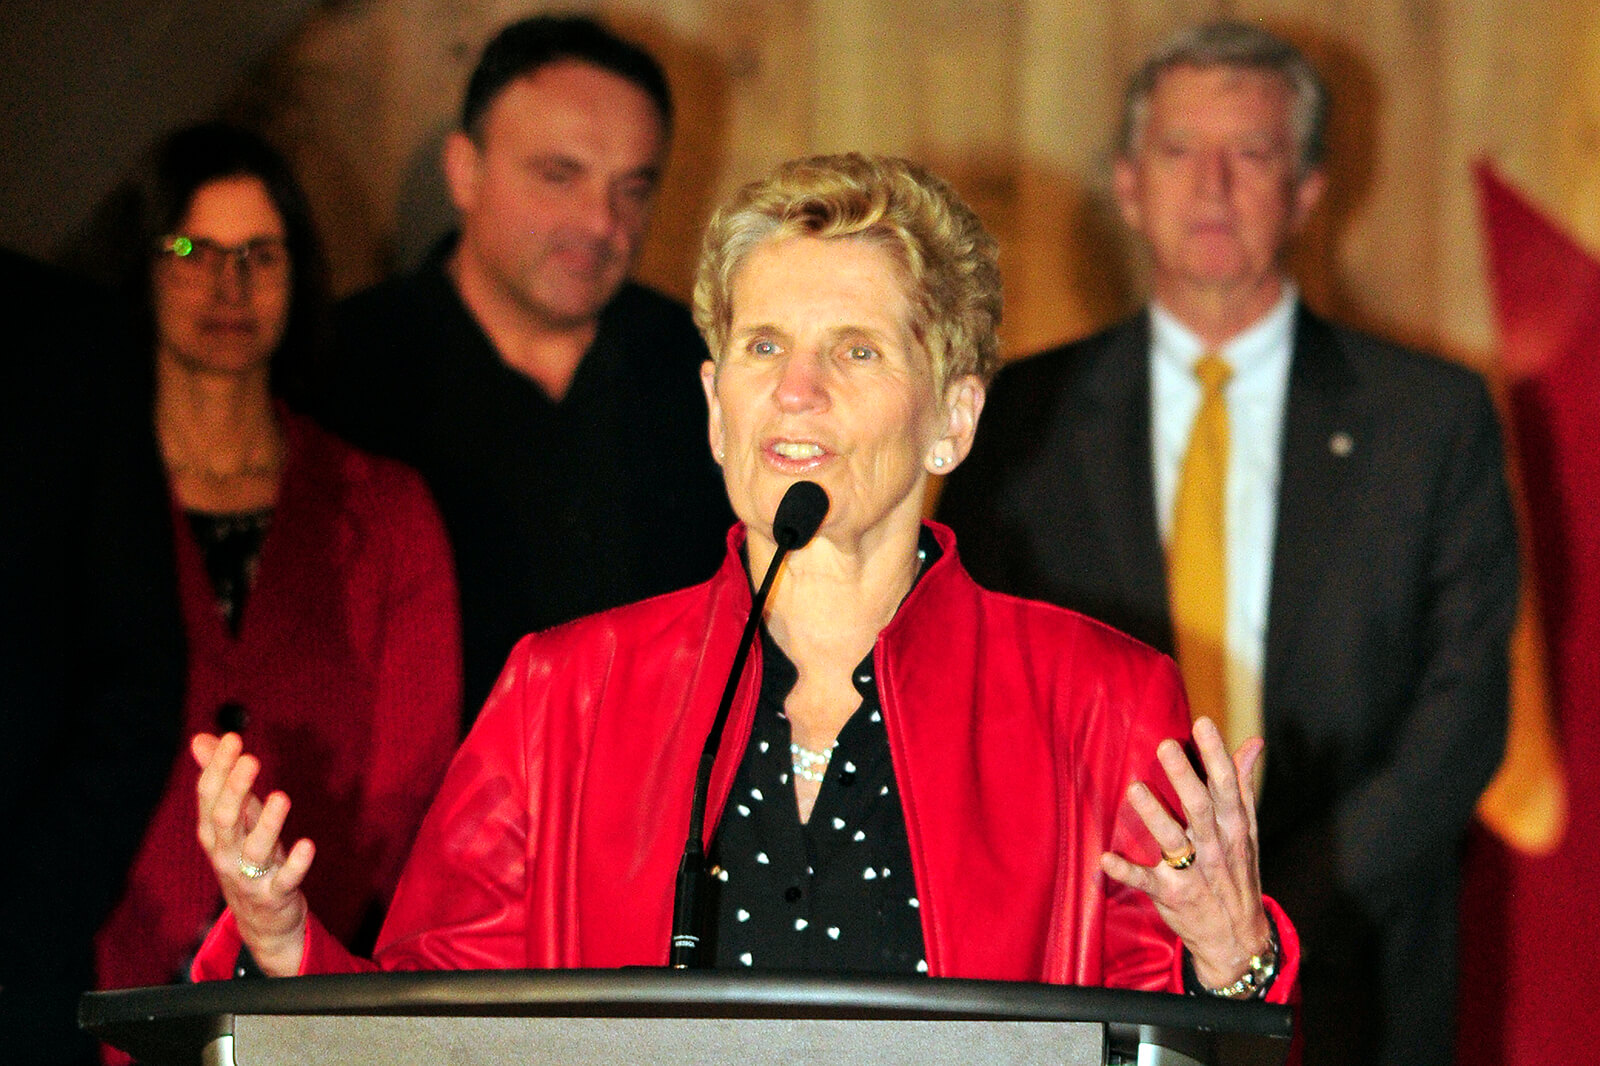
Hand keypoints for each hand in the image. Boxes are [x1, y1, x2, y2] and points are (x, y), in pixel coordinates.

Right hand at [193, 732, 312, 975]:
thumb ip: (222, 779)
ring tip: (281, 797)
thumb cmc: (249, 858)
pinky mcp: (275, 896)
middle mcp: (226, 855)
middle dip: (235, 789)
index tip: (233, 738)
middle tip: (252, 759)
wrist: (262, 920)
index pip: (208, 797)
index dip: (219, 768)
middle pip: (224, 820)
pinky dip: (296, 864)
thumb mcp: (237, 818)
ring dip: (267, 823)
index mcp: (214, 833)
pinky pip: (284, 880)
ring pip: (253, 849)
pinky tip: (307, 845)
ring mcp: (249, 878)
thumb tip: (201, 739)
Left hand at [1100, 716, 1272, 989]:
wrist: (1237, 938)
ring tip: (1134, 789)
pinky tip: (1106, 859)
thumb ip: (1242, 785)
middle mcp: (1216, 848)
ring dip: (1154, 816)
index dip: (1216, 756)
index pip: (1228, 787)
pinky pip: (1147, 882)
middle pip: (1201, 808)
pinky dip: (1127, 872)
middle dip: (1185, 777)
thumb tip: (1253, 742)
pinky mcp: (1171, 896)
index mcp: (1234, 828)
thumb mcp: (1247, 830)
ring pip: (1173, 841)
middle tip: (1166, 746)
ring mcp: (1194, 873)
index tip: (1203, 724)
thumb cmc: (1237, 872)